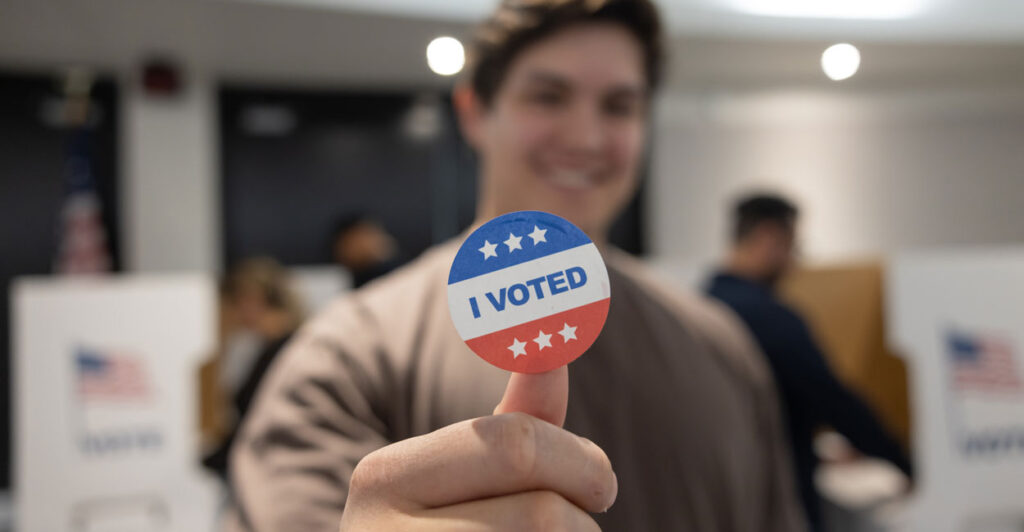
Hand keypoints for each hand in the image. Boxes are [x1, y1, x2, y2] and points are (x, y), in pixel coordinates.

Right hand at [339, 367, 616, 530]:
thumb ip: (518, 418)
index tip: (600, 483)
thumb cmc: (447, 528)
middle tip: (595, 516)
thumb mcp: (470, 473)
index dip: (580, 462)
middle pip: (541, 515)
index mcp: (383, 476)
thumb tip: (555, 344)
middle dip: (583, 516)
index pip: (515, 447)